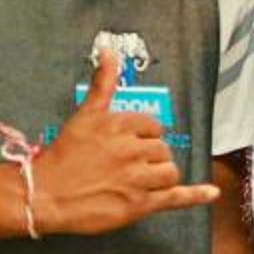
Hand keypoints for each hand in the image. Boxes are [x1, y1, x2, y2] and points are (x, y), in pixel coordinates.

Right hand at [27, 44, 222, 234]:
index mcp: (119, 126)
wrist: (42, 193)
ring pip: (170, 172)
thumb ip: (103, 84)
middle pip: (163, 151)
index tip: (129, 145)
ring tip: (137, 181)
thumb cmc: (61, 156)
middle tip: (126, 165)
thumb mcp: (83, 114)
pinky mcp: (138, 204)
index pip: (153, 127)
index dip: (144, 137)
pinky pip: (176, 197)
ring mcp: (136, 178)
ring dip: (160, 177)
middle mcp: (130, 150)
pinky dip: (196, 196)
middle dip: (150, 158)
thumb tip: (108, 50)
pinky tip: (211, 193)